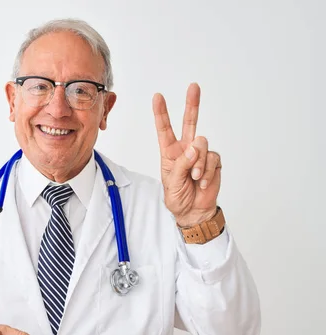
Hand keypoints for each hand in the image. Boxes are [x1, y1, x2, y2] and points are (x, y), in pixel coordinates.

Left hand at [152, 83, 221, 226]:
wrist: (193, 211)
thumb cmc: (178, 196)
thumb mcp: (172, 181)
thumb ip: (182, 163)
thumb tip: (194, 147)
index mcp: (170, 152)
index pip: (164, 129)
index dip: (161, 113)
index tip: (157, 97)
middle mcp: (185, 149)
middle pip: (190, 122)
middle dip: (192, 104)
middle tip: (193, 86)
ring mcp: (200, 154)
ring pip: (201, 144)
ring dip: (198, 163)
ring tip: (194, 178)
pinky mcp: (213, 162)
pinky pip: (212, 158)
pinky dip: (207, 172)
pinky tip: (202, 182)